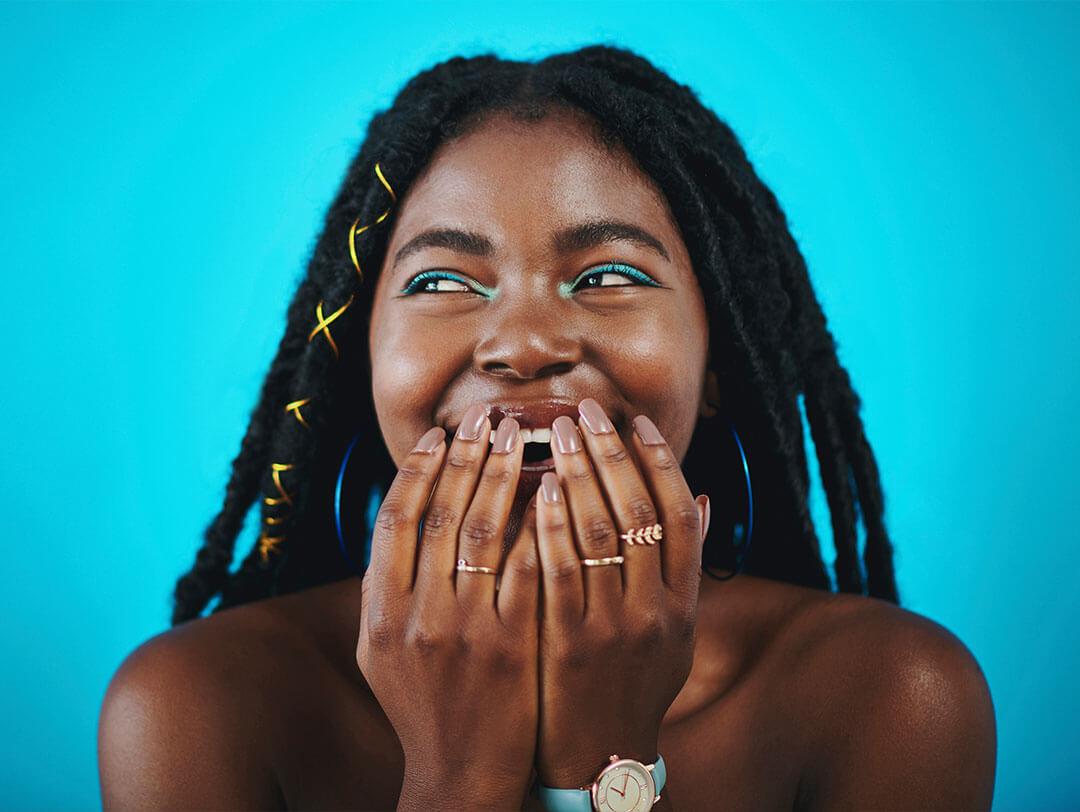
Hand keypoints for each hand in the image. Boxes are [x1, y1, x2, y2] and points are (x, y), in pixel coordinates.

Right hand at [356, 405, 540, 809]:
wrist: (460, 771)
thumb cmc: (420, 705)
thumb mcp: (379, 649)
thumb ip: (385, 587)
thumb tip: (402, 517)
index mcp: (381, 611)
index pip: (396, 519)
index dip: (419, 469)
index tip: (440, 435)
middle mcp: (419, 614)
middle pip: (443, 513)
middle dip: (466, 457)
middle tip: (487, 418)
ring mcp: (467, 630)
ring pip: (488, 530)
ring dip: (504, 475)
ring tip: (520, 437)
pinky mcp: (513, 643)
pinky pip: (530, 567)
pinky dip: (539, 524)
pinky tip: (552, 490)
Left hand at [534, 398, 708, 787]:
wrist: (601, 759)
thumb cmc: (634, 686)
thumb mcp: (676, 632)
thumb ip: (685, 567)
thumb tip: (702, 497)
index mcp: (684, 602)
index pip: (677, 513)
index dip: (658, 461)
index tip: (634, 421)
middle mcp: (657, 610)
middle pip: (638, 510)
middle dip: (610, 452)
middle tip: (584, 411)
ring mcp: (615, 627)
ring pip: (600, 531)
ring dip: (578, 474)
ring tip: (555, 433)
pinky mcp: (570, 643)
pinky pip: (560, 572)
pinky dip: (551, 526)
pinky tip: (537, 491)